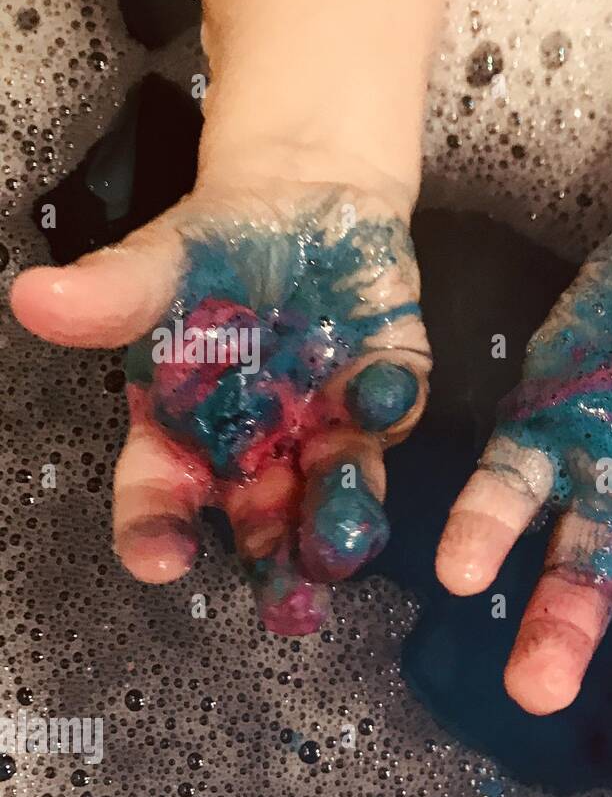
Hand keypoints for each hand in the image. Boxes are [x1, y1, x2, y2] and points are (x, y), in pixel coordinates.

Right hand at [10, 182, 430, 633]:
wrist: (303, 198)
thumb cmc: (219, 243)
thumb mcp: (161, 263)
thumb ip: (114, 293)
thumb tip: (34, 298)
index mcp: (186, 427)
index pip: (160, 491)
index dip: (155, 528)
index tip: (160, 561)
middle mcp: (259, 443)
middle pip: (258, 514)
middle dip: (270, 552)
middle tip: (283, 598)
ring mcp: (327, 423)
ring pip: (334, 484)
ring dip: (338, 512)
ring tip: (343, 541)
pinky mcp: (388, 390)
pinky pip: (391, 410)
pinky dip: (388, 409)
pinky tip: (380, 405)